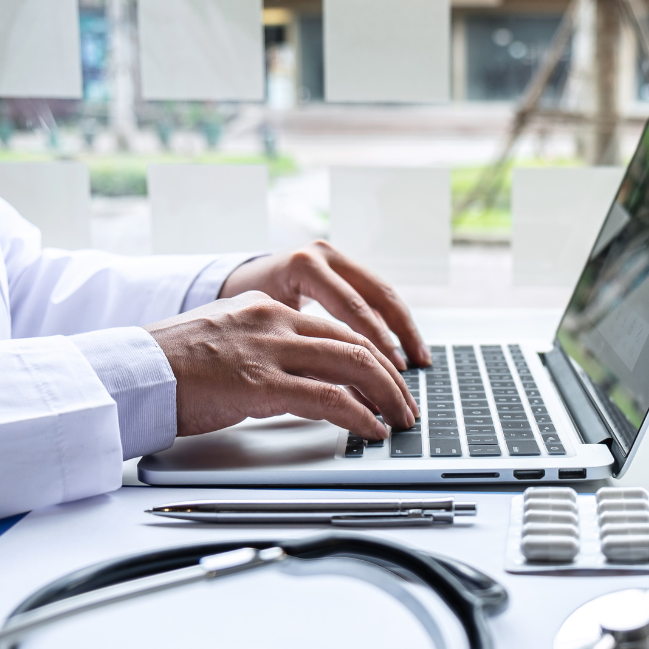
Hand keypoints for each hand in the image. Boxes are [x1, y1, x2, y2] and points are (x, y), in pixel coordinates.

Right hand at [144, 292, 418, 439]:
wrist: (131, 374)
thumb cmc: (169, 365)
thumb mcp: (225, 340)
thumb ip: (264, 347)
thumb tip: (296, 375)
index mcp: (266, 310)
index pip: (337, 327)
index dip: (372, 354)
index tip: (388, 376)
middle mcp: (274, 321)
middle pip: (355, 342)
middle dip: (390, 375)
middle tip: (407, 401)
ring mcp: (268, 350)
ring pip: (352, 363)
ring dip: (386, 394)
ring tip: (400, 417)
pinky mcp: (259, 383)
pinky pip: (328, 397)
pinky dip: (359, 414)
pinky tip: (371, 428)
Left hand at [219, 240, 431, 369]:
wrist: (229, 286)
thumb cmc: (237, 318)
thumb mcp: (265, 330)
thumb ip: (302, 349)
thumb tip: (335, 392)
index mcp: (304, 266)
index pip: (352, 308)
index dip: (376, 345)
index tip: (391, 376)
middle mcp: (323, 256)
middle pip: (376, 296)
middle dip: (399, 337)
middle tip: (411, 371)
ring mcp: (334, 259)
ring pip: (381, 295)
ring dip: (402, 330)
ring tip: (419, 361)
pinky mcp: (340, 269)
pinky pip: (372, 298)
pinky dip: (388, 325)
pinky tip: (400, 349)